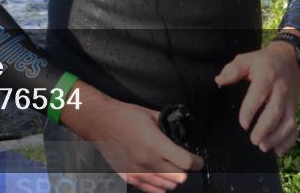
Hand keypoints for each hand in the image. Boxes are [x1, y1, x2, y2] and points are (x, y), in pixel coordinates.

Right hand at [75, 95, 203, 192]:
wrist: (101, 122)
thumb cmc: (124, 116)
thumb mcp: (151, 115)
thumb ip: (168, 126)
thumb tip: (180, 134)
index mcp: (154, 144)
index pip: (185, 163)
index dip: (196, 162)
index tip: (198, 161)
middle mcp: (146, 161)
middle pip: (178, 177)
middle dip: (184, 169)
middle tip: (183, 162)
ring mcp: (136, 171)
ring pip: (166, 185)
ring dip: (172, 178)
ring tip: (170, 167)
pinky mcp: (128, 177)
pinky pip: (150, 189)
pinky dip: (158, 185)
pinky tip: (159, 177)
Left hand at [214, 42, 299, 155]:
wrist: (290, 59)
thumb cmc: (263, 61)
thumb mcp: (247, 59)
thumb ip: (233, 69)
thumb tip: (219, 80)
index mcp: (267, 76)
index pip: (259, 94)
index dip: (250, 110)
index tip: (242, 123)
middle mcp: (280, 90)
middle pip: (275, 112)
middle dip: (265, 128)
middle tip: (253, 140)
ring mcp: (290, 101)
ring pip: (288, 122)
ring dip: (278, 137)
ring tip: (263, 147)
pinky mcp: (295, 108)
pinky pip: (295, 126)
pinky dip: (289, 140)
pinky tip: (278, 151)